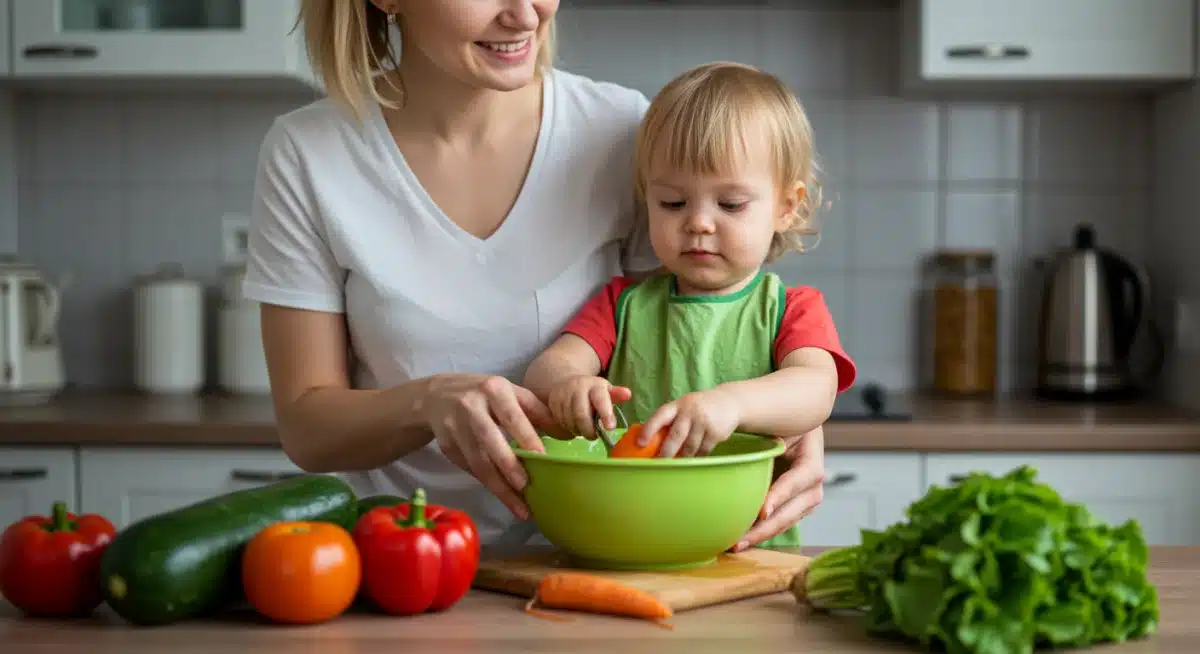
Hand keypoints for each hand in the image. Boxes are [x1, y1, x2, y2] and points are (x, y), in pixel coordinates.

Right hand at [424, 374, 565, 519]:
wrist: (437, 396)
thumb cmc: (486, 395)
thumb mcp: (511, 393)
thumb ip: (538, 412)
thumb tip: (567, 435)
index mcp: (494, 390)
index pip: (511, 416)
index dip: (526, 437)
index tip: (541, 457)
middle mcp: (472, 407)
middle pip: (490, 440)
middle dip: (508, 465)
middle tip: (526, 487)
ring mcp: (455, 428)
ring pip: (478, 462)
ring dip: (499, 487)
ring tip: (520, 507)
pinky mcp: (447, 446)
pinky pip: (471, 469)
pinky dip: (488, 484)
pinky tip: (504, 498)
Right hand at [547, 375, 631, 437]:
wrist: (567, 383)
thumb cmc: (592, 392)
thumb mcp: (606, 391)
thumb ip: (616, 395)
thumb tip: (628, 394)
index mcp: (595, 385)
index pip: (600, 399)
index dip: (605, 413)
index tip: (610, 428)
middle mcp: (577, 387)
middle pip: (581, 414)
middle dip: (588, 430)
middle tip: (594, 436)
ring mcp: (563, 394)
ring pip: (569, 420)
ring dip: (578, 430)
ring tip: (584, 430)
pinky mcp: (553, 401)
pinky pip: (560, 421)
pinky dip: (568, 428)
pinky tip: (574, 426)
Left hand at [641, 388, 740, 457]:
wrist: (729, 402)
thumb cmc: (699, 407)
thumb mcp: (684, 406)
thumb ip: (670, 420)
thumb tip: (649, 441)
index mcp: (678, 405)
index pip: (660, 416)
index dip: (649, 429)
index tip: (640, 443)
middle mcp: (690, 412)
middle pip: (675, 436)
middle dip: (666, 452)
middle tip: (658, 462)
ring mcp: (704, 422)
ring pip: (689, 447)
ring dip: (682, 457)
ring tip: (676, 462)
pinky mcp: (716, 433)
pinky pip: (702, 451)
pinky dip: (696, 457)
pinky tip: (693, 457)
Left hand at [731, 426, 826, 550]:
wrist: (795, 429)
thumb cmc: (782, 424)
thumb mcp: (776, 426)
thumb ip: (760, 438)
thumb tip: (728, 447)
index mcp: (811, 461)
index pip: (799, 479)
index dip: (781, 495)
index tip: (762, 511)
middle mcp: (813, 484)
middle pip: (793, 510)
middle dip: (765, 527)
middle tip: (739, 539)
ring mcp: (806, 499)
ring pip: (786, 522)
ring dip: (761, 535)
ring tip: (735, 544)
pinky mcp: (795, 507)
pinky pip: (779, 522)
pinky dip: (761, 532)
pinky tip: (741, 540)